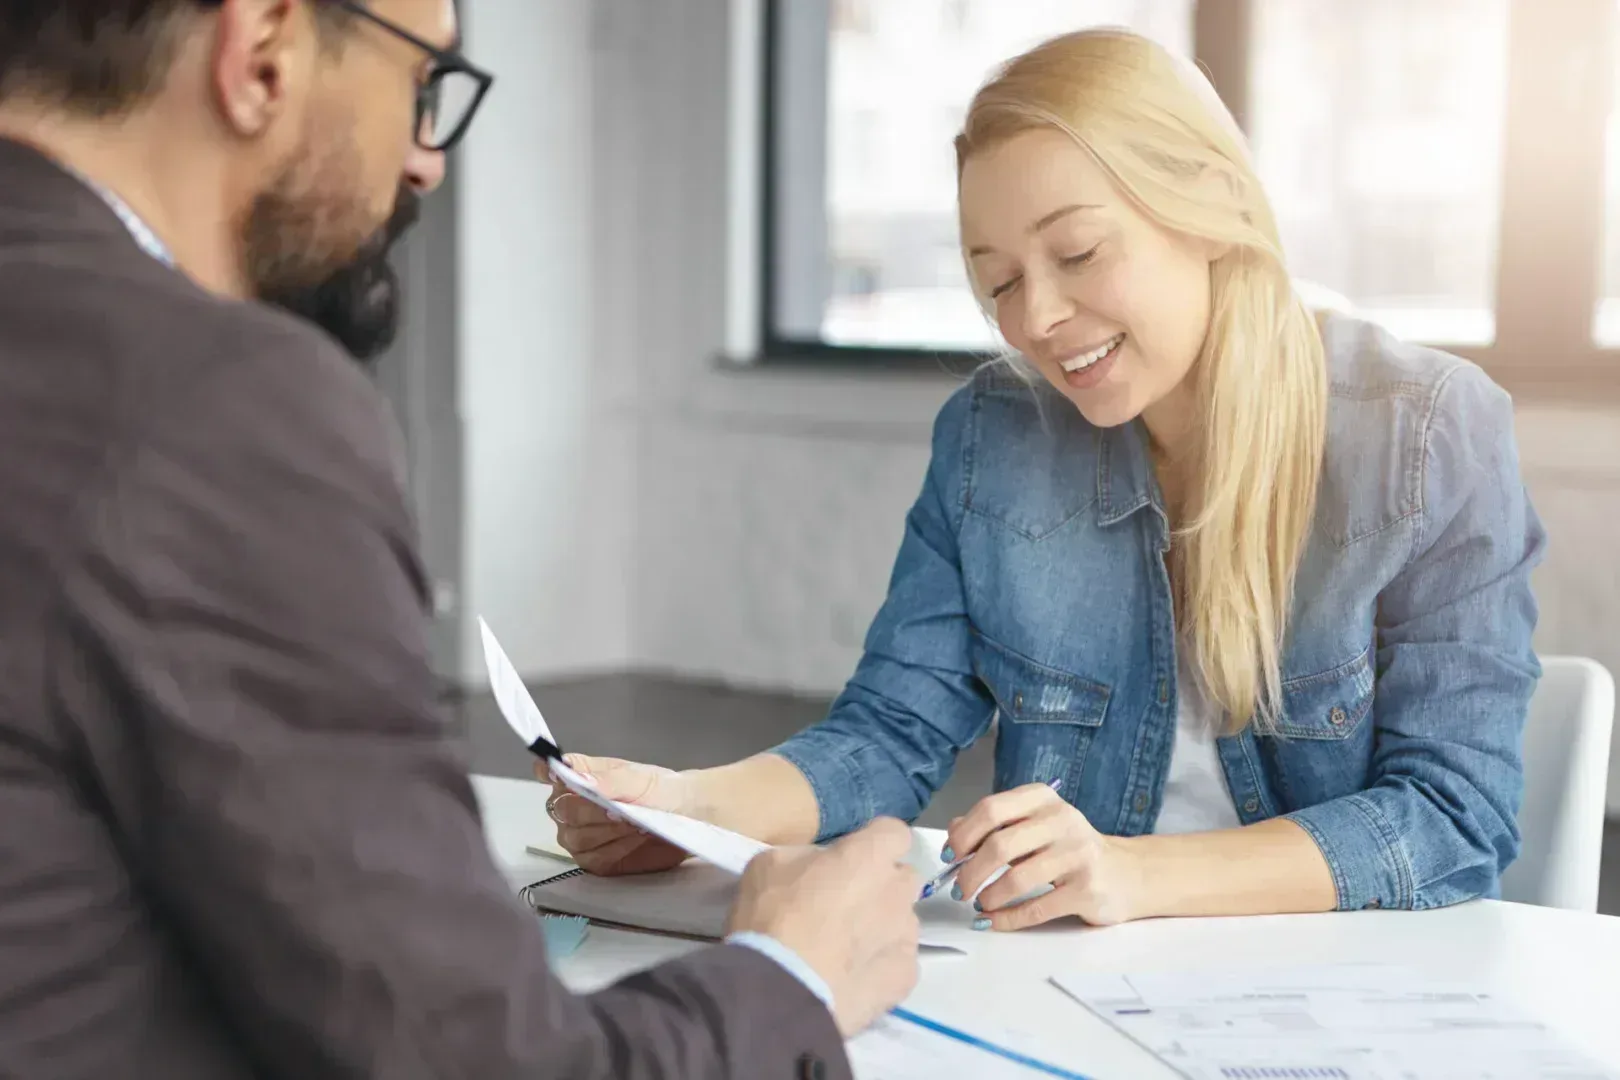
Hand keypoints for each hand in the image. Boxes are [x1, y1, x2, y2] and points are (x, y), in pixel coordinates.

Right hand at [543, 754, 694, 875]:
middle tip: (620, 809)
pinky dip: (616, 849)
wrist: (686, 816)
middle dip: (591, 810)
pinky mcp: (595, 860)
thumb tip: (578, 778)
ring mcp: (580, 835)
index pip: (548, 771)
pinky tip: (634, 838)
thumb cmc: (660, 790)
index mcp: (580, 776)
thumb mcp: (640, 779)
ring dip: (606, 830)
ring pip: (575, 837)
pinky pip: (593, 859)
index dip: (548, 773)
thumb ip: (610, 779)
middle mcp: (573, 806)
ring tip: (635, 822)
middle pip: (562, 810)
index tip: (557, 775)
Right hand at [726, 818, 919, 1036]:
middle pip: (903, 879)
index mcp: (869, 855)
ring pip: (902, 922)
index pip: (894, 832)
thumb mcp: (771, 864)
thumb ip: (808, 856)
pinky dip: (881, 966)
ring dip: (882, 927)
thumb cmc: (772, 917)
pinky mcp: (905, 977)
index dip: (874, 843)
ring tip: (845, 949)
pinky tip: (852, 977)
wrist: (780, 989)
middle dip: (881, 886)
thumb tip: (820, 865)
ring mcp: (906, 936)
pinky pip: (899, 962)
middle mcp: (898, 891)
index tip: (851, 857)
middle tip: (845, 904)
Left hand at [946, 782, 1138, 930]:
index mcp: (1043, 799)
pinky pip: (1035, 908)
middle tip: (959, 889)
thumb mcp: (1034, 825)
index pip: (991, 810)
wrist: (1125, 873)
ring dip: (988, 896)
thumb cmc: (1068, 849)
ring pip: (1016, 878)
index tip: (951, 856)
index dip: (963, 835)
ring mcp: (1077, 855)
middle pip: (1000, 845)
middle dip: (970, 872)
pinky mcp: (1086, 890)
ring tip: (980, 903)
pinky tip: (993, 920)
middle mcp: (1061, 820)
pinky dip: (1006, 918)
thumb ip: (995, 825)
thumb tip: (953, 834)